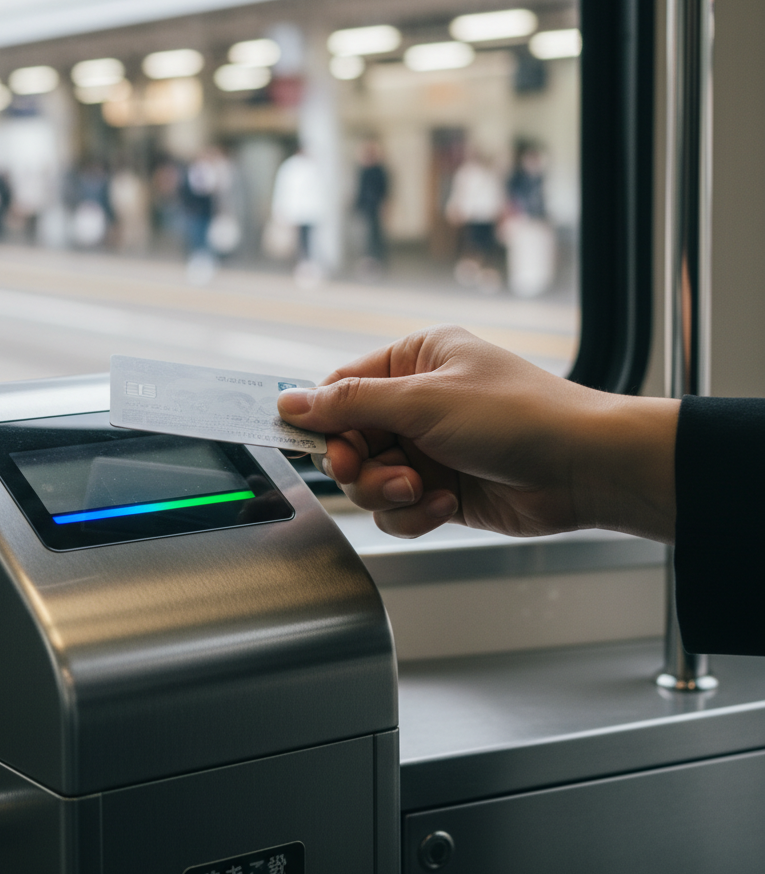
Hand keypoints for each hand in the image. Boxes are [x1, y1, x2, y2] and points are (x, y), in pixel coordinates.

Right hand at [277, 326, 678, 542]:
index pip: (341, 388)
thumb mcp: (424, 400)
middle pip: (348, 440)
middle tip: (366, 469)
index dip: (321, 419)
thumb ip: (350, 403)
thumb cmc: (518, 416)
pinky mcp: (440, 490)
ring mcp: (428, 449)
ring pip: (369, 480)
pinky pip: (397, 509)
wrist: (583, 468)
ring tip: (419, 488)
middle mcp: (418, 403)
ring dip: (386, 491)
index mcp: (414, 361)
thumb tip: (291, 400)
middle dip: (358, 464)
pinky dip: (413, 512)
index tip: (308, 442)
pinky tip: (443, 503)